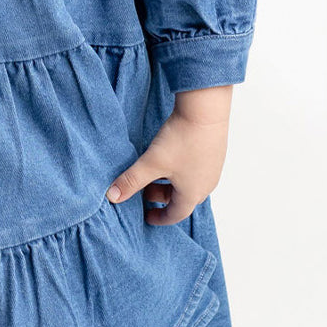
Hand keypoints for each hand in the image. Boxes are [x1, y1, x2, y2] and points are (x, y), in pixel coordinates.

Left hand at [105, 86, 232, 225]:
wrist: (206, 109)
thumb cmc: (182, 138)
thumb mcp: (151, 163)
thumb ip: (131, 180)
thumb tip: (112, 196)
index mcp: (193, 193)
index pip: (175, 215)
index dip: (159, 218)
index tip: (147, 217)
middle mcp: (207, 184)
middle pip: (181, 199)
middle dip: (161, 197)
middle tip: (143, 190)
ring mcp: (212, 168)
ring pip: (188, 183)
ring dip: (170, 182)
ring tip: (153, 171)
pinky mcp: (214, 152)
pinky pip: (195, 169)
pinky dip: (180, 170)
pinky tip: (169, 156)